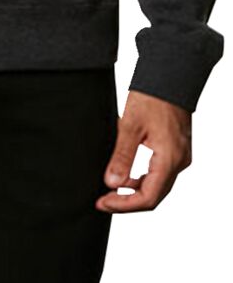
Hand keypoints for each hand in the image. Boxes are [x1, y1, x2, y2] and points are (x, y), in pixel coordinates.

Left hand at [95, 89, 191, 212]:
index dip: (124, 205)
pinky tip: (125, 174)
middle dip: (127, 201)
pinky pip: (160, 173)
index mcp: (169, 159)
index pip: (148, 198)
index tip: (103, 202)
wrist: (170, 76)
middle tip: (103, 199)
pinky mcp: (176, 150)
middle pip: (154, 195)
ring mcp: (180, 157)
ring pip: (157, 185)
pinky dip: (142, 178)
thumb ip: (122, 156)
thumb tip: (111, 183)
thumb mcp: (130, 125)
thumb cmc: (152, 96)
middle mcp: (179, 162)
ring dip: (134, 190)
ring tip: (110, 188)